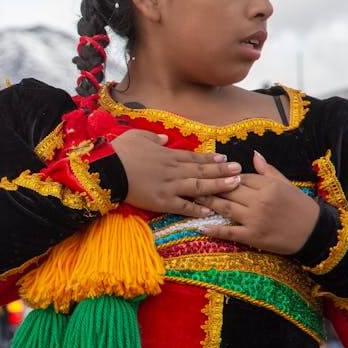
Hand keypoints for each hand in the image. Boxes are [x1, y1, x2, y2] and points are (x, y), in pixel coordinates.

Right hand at [111, 130, 241, 216]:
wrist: (108, 169)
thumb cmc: (120, 151)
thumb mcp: (137, 136)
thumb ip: (154, 138)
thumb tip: (166, 140)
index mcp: (167, 155)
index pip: (194, 157)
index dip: (211, 158)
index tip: (225, 158)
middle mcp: (173, 170)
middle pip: (202, 170)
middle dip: (223, 170)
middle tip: (239, 170)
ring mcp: (169, 186)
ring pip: (199, 186)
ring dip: (218, 186)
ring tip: (235, 185)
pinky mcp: (162, 201)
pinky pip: (183, 206)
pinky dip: (197, 209)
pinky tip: (211, 211)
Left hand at [196, 151, 321, 254]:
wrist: (315, 233)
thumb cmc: (300, 207)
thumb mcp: (286, 184)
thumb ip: (267, 170)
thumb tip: (254, 153)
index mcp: (268, 185)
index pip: (239, 177)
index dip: (225, 177)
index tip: (212, 175)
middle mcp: (260, 200)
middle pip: (228, 190)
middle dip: (210, 186)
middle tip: (191, 183)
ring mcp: (255, 219)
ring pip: (225, 208)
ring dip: (207, 203)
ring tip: (192, 198)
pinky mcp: (253, 236)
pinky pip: (229, 231)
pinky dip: (214, 229)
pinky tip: (200, 226)